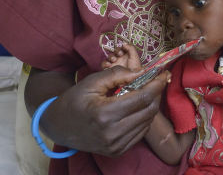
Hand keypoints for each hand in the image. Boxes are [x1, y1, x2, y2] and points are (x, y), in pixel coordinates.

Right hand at [36, 66, 168, 157]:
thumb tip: (143, 71)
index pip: (142, 97)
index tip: (163, 74)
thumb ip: (118, 74)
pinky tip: (136, 108)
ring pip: (147, 122)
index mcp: (104, 114)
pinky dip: (143, 118)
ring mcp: (115, 145)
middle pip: (149, 110)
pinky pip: (141, 132)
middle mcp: (112, 133)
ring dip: (150, 105)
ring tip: (144, 93)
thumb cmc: (74, 100)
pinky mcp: (117, 151)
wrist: (59, 127)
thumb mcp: (92, 82)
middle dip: (156, 93)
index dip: (157, 84)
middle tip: (156, 81)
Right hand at [102, 44, 142, 69]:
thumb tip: (124, 43)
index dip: (123, 47)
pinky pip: (104, 64)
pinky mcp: (109, 69)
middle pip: (116, 51)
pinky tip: (109, 65)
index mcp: (128, 56)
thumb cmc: (134, 69)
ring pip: (110, 57)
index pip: (124, 48)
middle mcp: (121, 60)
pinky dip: (105, 63)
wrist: (128, 81)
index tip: (124, 47)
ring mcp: (115, 64)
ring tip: (114, 60)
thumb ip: (131, 49)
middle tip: (120, 55)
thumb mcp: (135, 58)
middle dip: (117, 51)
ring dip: (111, 57)